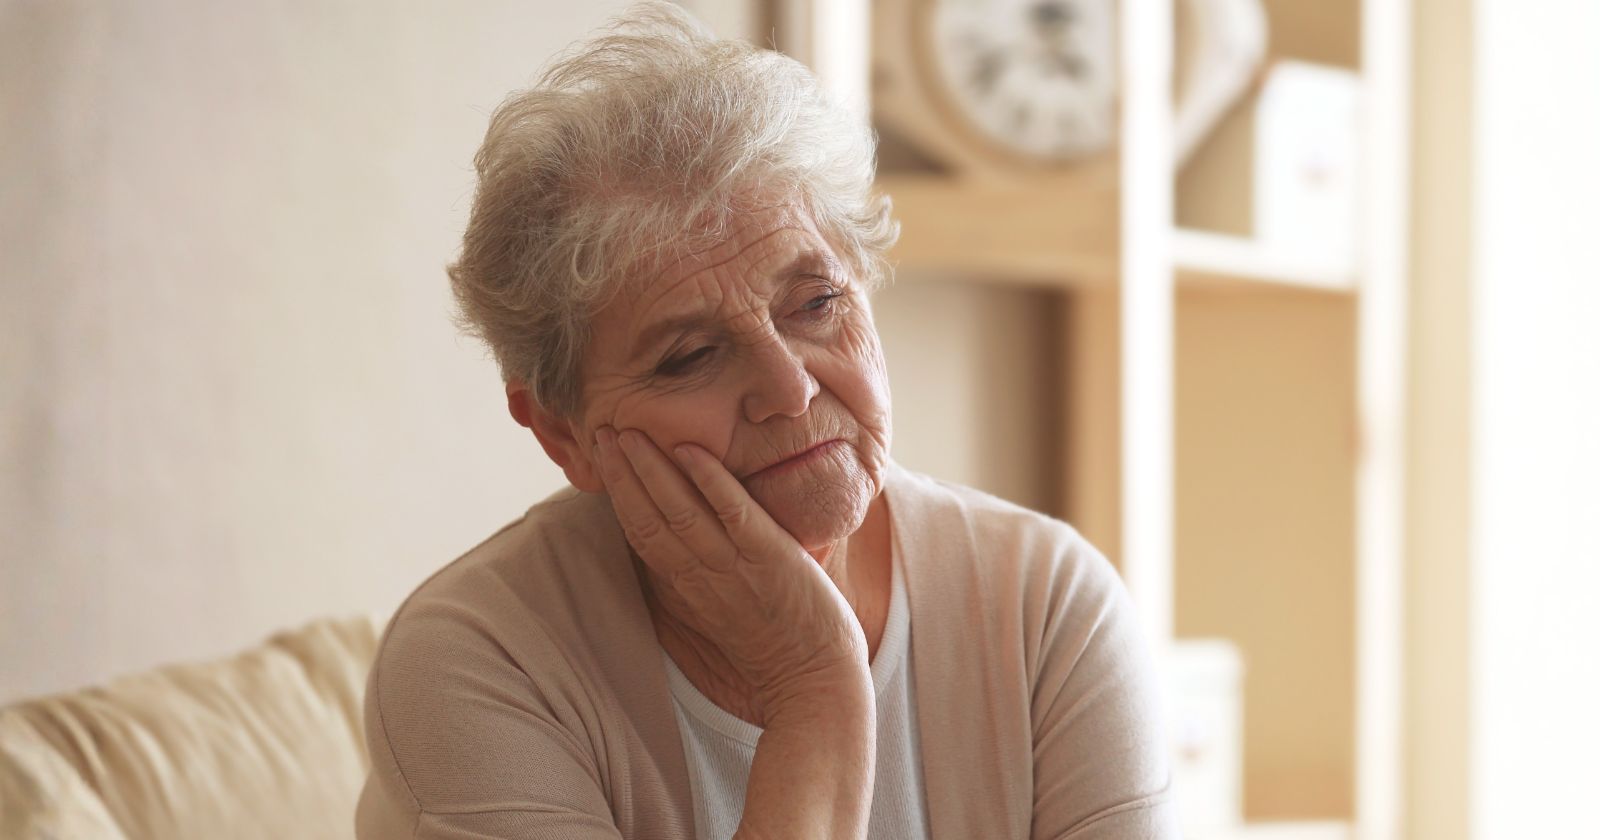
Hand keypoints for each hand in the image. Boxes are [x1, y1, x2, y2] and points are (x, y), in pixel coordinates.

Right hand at [592, 426, 869, 718]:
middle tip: (600, 432)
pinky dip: (710, 480)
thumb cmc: (777, 648)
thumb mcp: (725, 611)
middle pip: (649, 518)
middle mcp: (702, 577)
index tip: (604, 458)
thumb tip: (689, 543)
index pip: (641, 534)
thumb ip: (704, 577)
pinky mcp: (770, 558)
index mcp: (689, 589)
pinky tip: (690, 450)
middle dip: (622, 474)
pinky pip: (733, 513)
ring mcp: (734, 566)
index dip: (618, 494)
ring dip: (652, 469)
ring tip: (629, 433)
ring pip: (680, 511)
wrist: (814, 684)